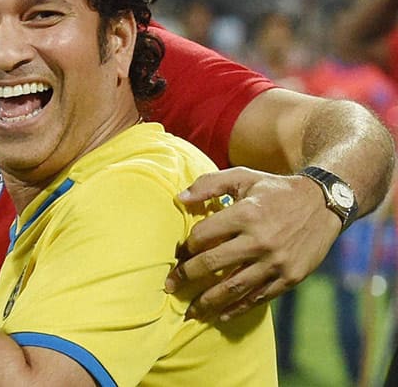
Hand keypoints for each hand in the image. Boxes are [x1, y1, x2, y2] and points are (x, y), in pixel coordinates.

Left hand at [165, 167, 338, 320]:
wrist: (324, 203)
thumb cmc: (275, 190)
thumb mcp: (243, 177)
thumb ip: (208, 184)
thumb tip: (179, 199)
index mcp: (246, 214)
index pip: (203, 235)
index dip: (186, 246)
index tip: (178, 254)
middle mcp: (260, 240)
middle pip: (213, 263)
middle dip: (187, 277)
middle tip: (170, 286)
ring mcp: (276, 262)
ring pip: (234, 287)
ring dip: (208, 302)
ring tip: (190, 311)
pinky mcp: (290, 277)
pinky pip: (259, 298)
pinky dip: (238, 309)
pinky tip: (221, 316)